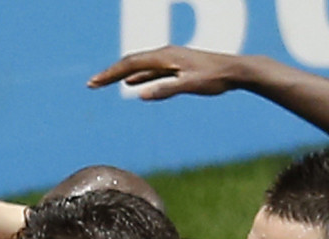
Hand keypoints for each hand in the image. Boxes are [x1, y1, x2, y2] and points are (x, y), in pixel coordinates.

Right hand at [88, 46, 254, 99]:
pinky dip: (138, 77)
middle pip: (131, 62)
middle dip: (110, 73)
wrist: (236, 71)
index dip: (110, 74)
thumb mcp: (189, 86)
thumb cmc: (215, 78)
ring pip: (139, 66)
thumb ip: (165, 90)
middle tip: (91, 84)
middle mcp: (165, 54)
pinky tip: (132, 85)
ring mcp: (171, 60)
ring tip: (105, 83)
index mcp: (165, 56)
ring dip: (121, 75)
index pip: (130, 64)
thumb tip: (140, 94)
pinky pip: (151, 71)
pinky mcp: (177, 67)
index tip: (93, 83)